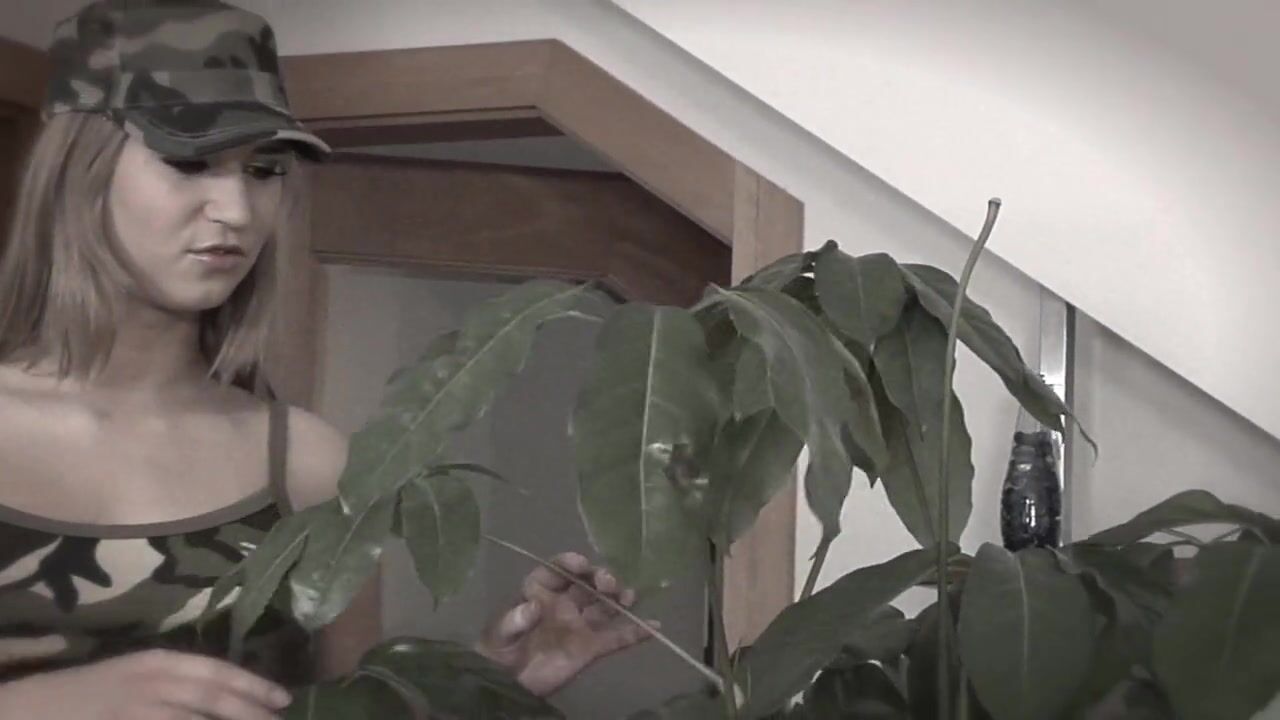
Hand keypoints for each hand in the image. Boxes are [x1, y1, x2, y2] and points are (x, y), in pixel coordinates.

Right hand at [0, 649, 292, 719]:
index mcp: (157, 662)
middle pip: (213, 698)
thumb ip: (180, 685)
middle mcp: (151, 682)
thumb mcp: (139, 677)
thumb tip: (229, 699)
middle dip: (250, 712)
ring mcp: (137, 711)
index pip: (216, 672)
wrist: (32, 709)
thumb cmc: (93, 691)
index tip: (284, 699)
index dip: (253, 685)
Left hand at [476, 552, 657, 695]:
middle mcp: (564, 603)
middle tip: (607, 582)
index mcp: (541, 592)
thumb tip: (532, 606)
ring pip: (604, 606)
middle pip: (587, 585)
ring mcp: (579, 625)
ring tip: (629, 595)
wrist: (506, 684)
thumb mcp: (498, 635)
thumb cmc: (499, 652)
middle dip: (600, 578)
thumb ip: (513, 620)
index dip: (569, 563)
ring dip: (619, 597)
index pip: (557, 570)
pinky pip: (615, 638)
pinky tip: (655, 627)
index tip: (580, 563)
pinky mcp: (590, 648)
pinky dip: (635, 632)